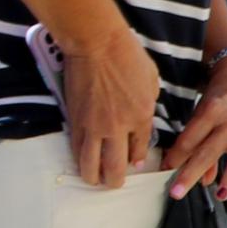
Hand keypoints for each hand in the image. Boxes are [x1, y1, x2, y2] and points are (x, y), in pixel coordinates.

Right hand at [56, 28, 161, 189]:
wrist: (97, 44)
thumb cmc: (128, 56)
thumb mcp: (151, 81)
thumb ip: (148, 105)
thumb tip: (143, 122)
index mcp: (141, 117)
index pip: (139, 150)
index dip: (136, 160)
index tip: (134, 164)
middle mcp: (118, 127)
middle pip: (115, 167)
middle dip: (114, 180)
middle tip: (113, 183)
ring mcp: (94, 126)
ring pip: (90, 165)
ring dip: (93, 177)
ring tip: (95, 179)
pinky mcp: (74, 120)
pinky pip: (76, 149)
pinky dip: (79, 160)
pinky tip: (82, 163)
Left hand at [164, 48, 226, 200]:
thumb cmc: (221, 91)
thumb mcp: (205, 109)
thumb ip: (199, 140)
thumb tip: (199, 175)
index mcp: (213, 109)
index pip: (190, 139)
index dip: (175, 157)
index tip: (165, 170)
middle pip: (209, 151)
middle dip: (190, 174)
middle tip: (176, 192)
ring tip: (219, 195)